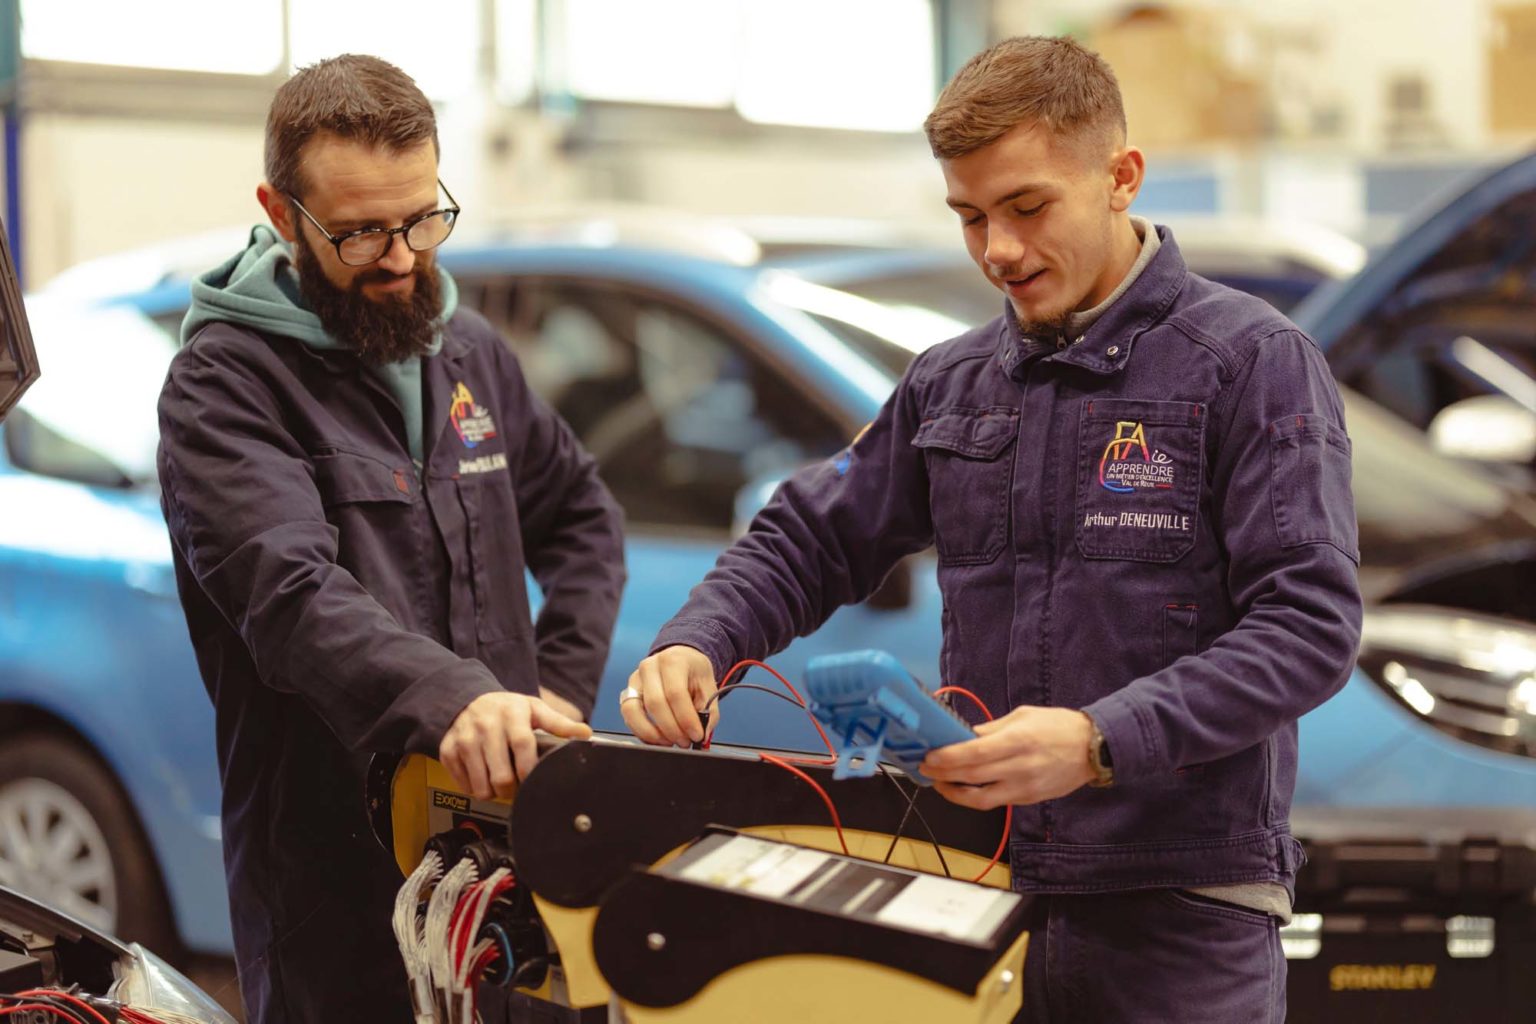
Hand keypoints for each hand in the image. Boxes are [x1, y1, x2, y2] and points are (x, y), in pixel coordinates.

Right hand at [439, 691, 592, 799]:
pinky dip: (475, 787)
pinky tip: (482, 774)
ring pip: (481, 786)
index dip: (530, 769)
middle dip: (512, 788)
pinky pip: (464, 785)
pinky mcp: (447, 750)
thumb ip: (559, 724)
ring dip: (493, 792)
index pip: (522, 746)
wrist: (467, 700)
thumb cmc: (506, 709)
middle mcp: (485, 725)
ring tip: (499, 780)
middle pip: (501, 774)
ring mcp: (464, 739)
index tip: (533, 780)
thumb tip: (586, 734)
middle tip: (516, 785)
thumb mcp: (534, 709)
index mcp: (511, 714)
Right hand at [622, 645, 717, 746]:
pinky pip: (628, 717)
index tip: (697, 735)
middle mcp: (650, 667)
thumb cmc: (694, 673)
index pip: (676, 692)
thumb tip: (702, 736)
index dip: (686, 719)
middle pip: (655, 703)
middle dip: (671, 729)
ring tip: (670, 742)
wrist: (681, 660)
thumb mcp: (708, 688)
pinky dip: (642, 733)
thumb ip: (708, 712)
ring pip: (633, 711)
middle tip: (685, 742)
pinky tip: (658, 739)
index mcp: (673, 661)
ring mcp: (635, 679)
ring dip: (652, 733)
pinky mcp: (627, 693)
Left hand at [921, 707, 1095, 809]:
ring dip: (954, 793)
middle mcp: (1019, 767)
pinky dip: (975, 797)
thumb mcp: (1023, 716)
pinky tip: (964, 788)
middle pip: (972, 777)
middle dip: (942, 774)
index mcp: (1017, 741)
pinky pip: (996, 801)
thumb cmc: (1058, 726)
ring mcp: (1024, 787)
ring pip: (981, 799)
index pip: (974, 754)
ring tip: (940, 783)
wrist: (1093, 749)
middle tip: (925, 768)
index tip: (929, 756)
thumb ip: (992, 728)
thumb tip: (965, 736)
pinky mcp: (1028, 800)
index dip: (947, 758)